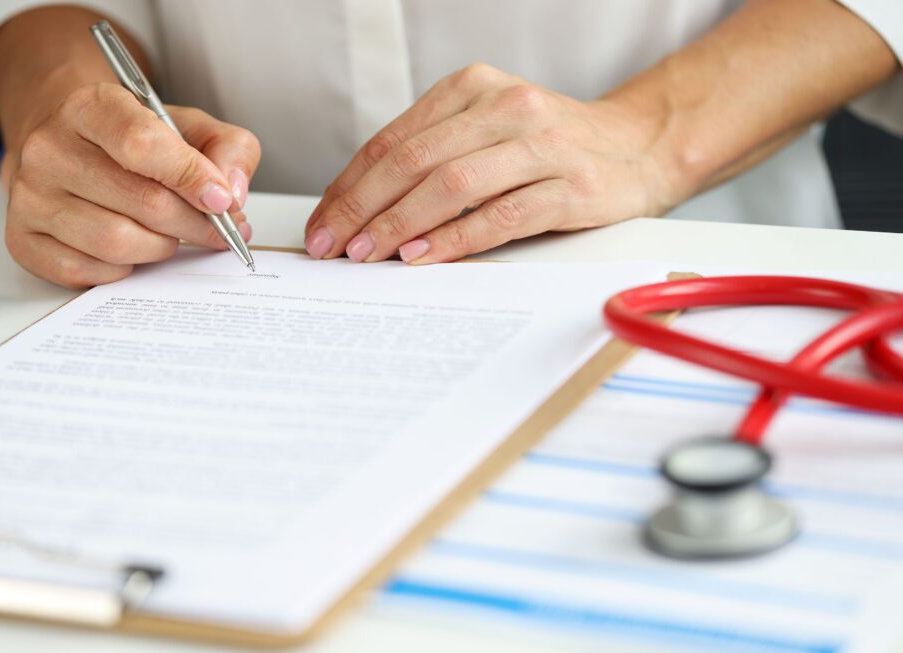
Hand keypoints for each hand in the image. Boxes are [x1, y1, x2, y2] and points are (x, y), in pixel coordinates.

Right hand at [3, 82, 260, 287]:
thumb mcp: (189, 126)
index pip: (143, 145)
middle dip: (192, 224)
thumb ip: (227, 149)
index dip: (192, 178)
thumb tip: (231, 194)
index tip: (222, 201)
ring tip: (169, 235)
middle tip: (214, 230)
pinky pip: (88, 272)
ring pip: (116, 243)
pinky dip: (123, 269)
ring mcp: (30, 196)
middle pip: (142, 202)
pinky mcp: (23, 239)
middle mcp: (49, 148)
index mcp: (90, 107)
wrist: (69, 146)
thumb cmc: (135, 140)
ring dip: (159, 247)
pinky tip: (132, 249)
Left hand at [304, 63, 674, 264]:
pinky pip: (502, 216)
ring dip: (400, 225)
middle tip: (332, 246)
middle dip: (361, 209)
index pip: (394, 141)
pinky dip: (456, 240)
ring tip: (367, 255)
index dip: (349, 186)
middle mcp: (506, 107)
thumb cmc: (548, 145)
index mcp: (473, 88)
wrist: (638, 146)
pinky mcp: (572, 187)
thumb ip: (433, 155)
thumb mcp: (486, 130)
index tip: (322, 223)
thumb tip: (360, 207)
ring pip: (452, 186)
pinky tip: (423, 257)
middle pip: (414, 161)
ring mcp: (542, 145)